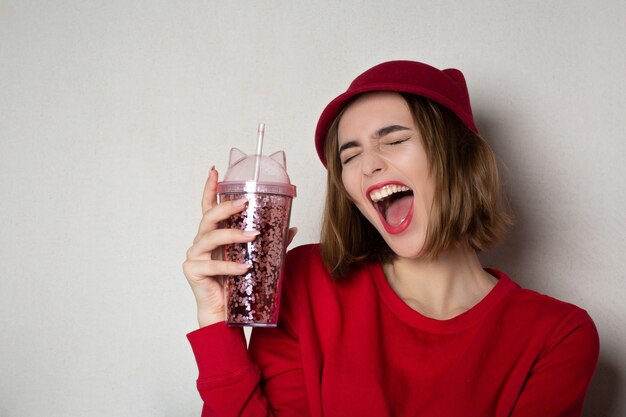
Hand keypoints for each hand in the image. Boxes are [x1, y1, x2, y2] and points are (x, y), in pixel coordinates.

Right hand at [182, 167, 297, 327]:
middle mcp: (201, 241)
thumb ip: (270, 244)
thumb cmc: (236, 284)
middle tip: (245, 203)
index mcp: (213, 235)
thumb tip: (291, 229)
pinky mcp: (193, 271)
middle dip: (226, 206)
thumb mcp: (255, 259)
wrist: (224, 314)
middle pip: (209, 216)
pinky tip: (244, 268)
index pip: (209, 206)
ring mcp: (195, 255)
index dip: (210, 188)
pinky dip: (230, 266)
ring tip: (253, 236)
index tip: (215, 170)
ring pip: (211, 237)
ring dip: (233, 235)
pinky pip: (212, 265)